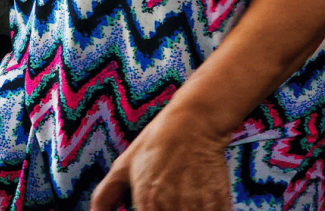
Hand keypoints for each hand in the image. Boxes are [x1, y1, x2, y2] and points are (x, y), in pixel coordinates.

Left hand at [90, 102, 231, 210]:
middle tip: (167, 202)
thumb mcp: (124, 165)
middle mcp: (173, 209)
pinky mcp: (219, 204)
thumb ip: (105, 197)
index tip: (151, 209)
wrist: (194, 121)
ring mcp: (197, 208)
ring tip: (182, 199)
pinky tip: (197, 200)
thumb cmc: (158, 142)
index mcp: (147, 205)